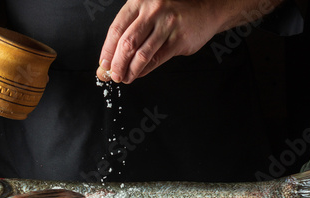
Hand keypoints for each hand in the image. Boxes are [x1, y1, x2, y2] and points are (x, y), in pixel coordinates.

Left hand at [96, 0, 219, 83]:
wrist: (206, 9)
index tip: (103, 64)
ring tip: (124, 78)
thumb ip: (130, 31)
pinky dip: (144, 70)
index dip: (107, 50)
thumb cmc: (172, 12)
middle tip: (112, 75)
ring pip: (141, 54)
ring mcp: (167, 25)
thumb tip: (109, 59)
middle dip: (117, 64)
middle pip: (127, 43)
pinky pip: (156, 59)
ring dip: (130, 70)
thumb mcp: (148, 12)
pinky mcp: (179, 39)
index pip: (116, 29)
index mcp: (139, 2)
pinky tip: (139, 74)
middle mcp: (152, 11)